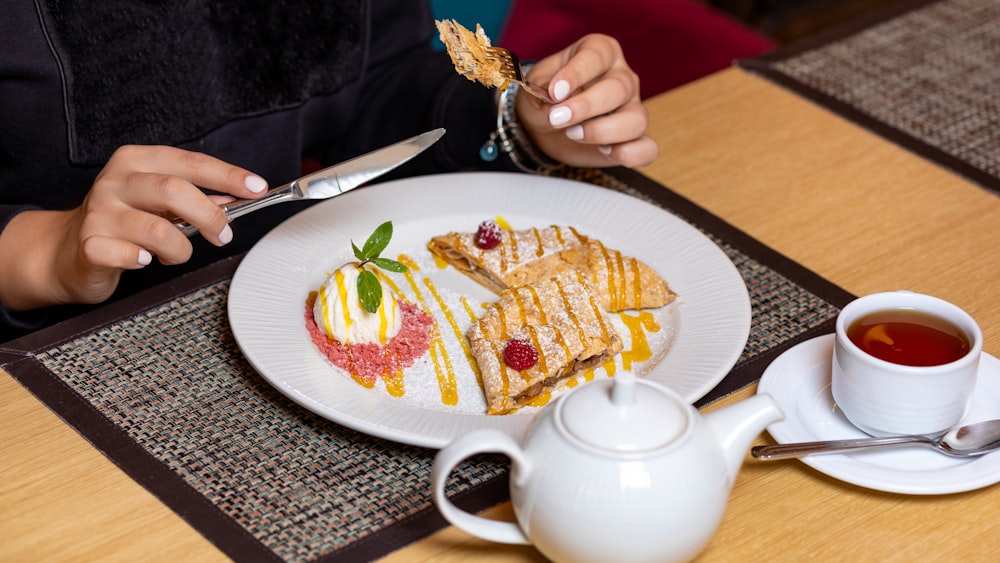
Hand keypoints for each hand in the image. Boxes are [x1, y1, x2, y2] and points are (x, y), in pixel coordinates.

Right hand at [0, 145, 266, 309]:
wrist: (67, 252)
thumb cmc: (123, 223)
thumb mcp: (158, 201)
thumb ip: (195, 196)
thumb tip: (238, 198)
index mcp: (136, 161)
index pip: (190, 162)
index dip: (228, 175)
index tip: (258, 187)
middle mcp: (115, 181)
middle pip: (175, 191)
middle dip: (209, 216)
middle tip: (222, 235)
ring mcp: (99, 212)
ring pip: (159, 229)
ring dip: (181, 249)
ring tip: (177, 254)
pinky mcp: (90, 244)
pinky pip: (130, 255)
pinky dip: (146, 261)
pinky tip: (144, 260)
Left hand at [514, 34, 658, 167]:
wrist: (544, 126)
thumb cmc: (545, 98)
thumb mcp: (534, 87)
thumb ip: (542, 91)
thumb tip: (554, 106)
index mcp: (601, 52)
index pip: (596, 56)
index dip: (576, 74)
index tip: (555, 92)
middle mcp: (622, 77)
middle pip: (618, 89)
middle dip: (586, 107)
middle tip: (557, 119)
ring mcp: (633, 108)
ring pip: (637, 119)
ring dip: (603, 131)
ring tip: (573, 134)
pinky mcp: (634, 139)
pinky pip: (647, 148)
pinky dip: (629, 154)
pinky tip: (604, 151)